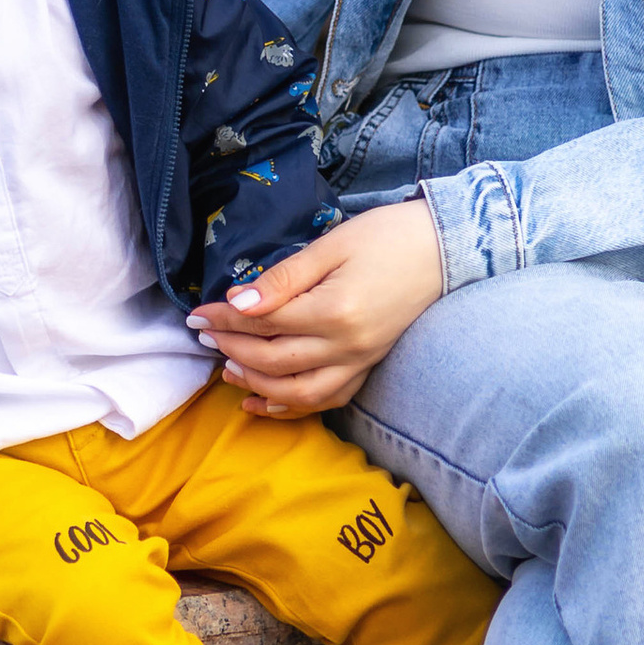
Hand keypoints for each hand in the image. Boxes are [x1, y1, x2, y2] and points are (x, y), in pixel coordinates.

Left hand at [187, 198, 444, 418]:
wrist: (445, 249)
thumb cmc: (387, 237)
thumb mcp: (331, 246)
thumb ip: (284, 278)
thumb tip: (238, 302)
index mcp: (335, 311)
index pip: (265, 322)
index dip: (225, 319)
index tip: (198, 314)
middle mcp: (347, 346)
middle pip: (274, 360)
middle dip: (233, 350)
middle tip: (206, 337)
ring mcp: (360, 362)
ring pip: (298, 392)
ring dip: (257, 385)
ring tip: (227, 370)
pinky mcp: (369, 367)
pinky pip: (328, 400)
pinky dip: (292, 407)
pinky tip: (263, 401)